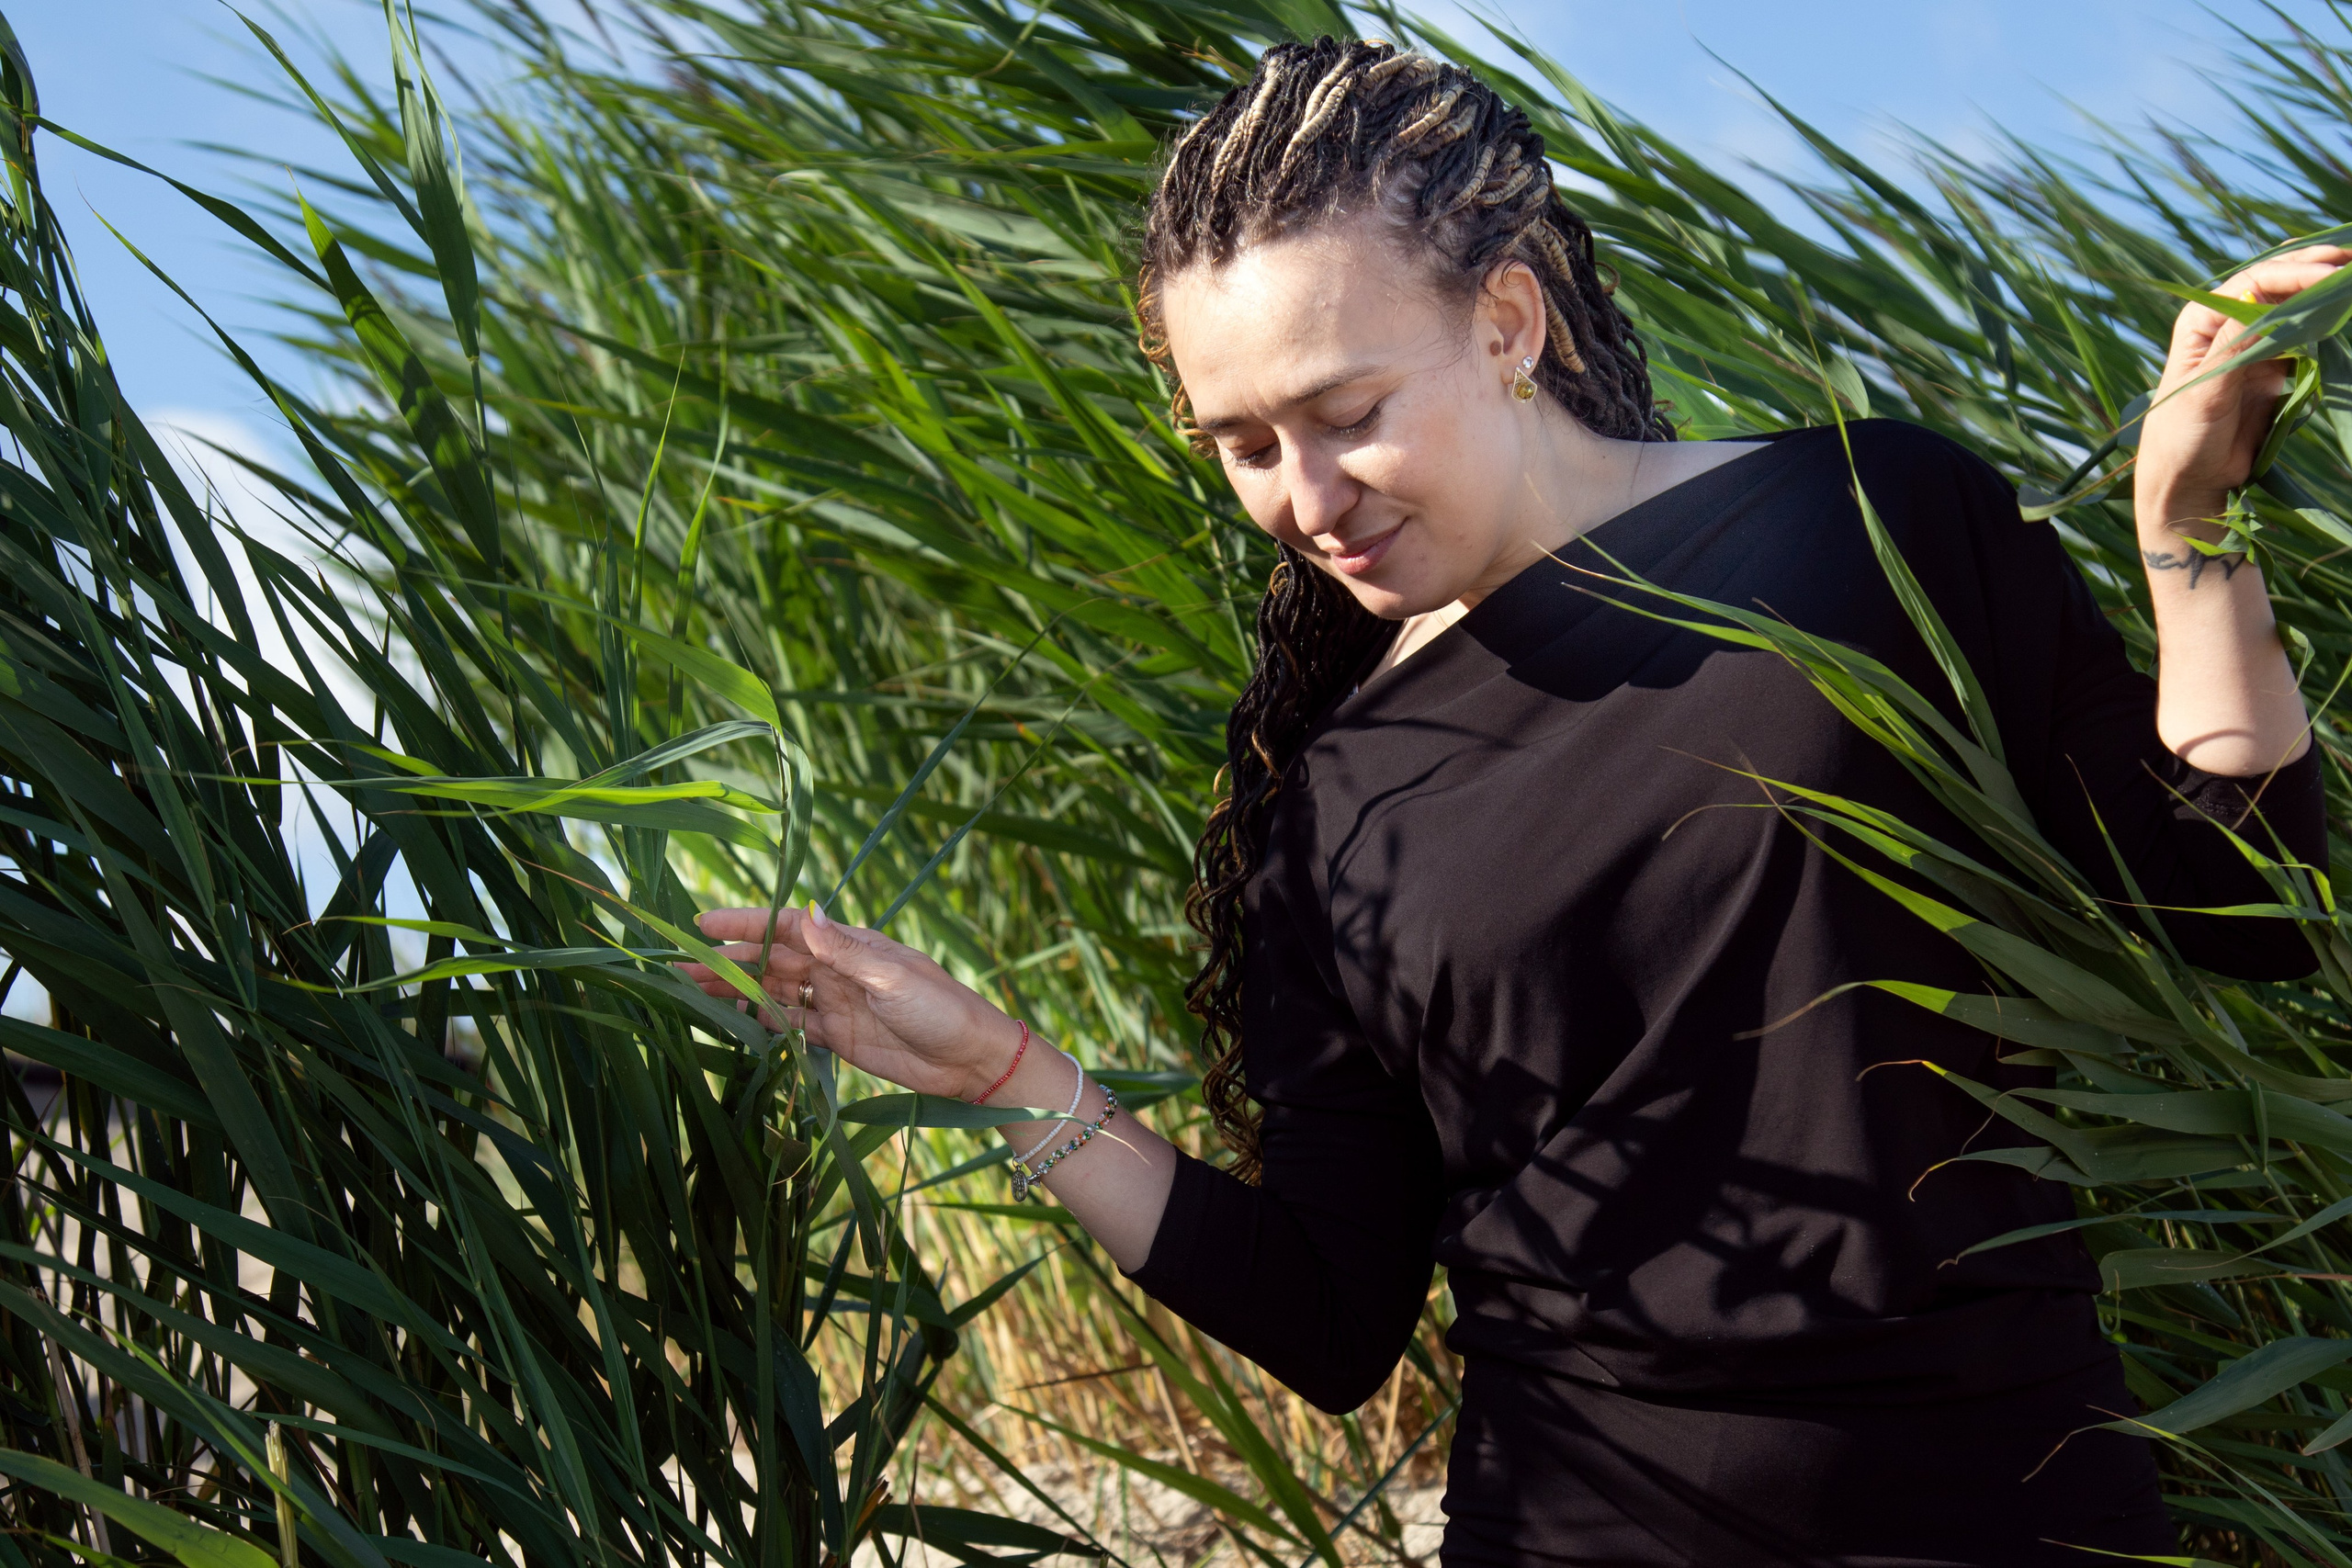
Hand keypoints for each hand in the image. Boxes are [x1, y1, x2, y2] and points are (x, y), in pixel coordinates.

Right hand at [683, 903, 1022, 1100]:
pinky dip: (763, 1023)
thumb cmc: (940, 1008)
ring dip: (737, 991)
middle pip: (772, 962)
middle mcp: (836, 969)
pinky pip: (791, 1026)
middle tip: (680, 968)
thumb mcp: (892, 977)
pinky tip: (736, 1021)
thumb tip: (808, 915)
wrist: (970, 1059)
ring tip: (694, 994)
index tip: (703, 925)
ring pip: (774, 993)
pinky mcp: (837, 1037)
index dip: (746, 924)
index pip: (787, 928)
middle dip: (728, 962)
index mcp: (850, 945)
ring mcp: (835, 1003)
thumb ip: (845, 953)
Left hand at [2137, 243, 2350, 525]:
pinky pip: (2304, 335)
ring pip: (2294, 305)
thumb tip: (2262, 302)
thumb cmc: (2182, 437)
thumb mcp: (2205, 392)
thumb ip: (2234, 348)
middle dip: (2315, 267)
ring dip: (2324, 290)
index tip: (2333, 274)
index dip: (2296, 273)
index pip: (2255, 281)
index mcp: (2202, 321)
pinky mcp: (2273, 366)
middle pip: (2277, 283)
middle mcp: (2226, 323)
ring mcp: (2252, 343)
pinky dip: (2326, 321)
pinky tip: (2343, 312)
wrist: (2190, 478)